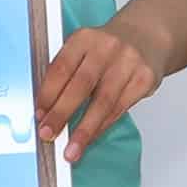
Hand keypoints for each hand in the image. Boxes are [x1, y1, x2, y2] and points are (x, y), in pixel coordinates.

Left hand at [39, 20, 164, 162]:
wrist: (147, 36)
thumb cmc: (108, 48)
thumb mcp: (84, 49)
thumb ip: (67, 72)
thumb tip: (46, 109)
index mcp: (84, 38)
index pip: (61, 68)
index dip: (48, 94)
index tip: (39, 115)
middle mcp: (107, 47)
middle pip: (81, 85)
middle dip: (61, 114)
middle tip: (49, 134)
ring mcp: (128, 63)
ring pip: (103, 102)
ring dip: (84, 130)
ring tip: (72, 150)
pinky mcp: (144, 79)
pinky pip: (119, 109)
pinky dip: (102, 127)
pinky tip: (91, 137)